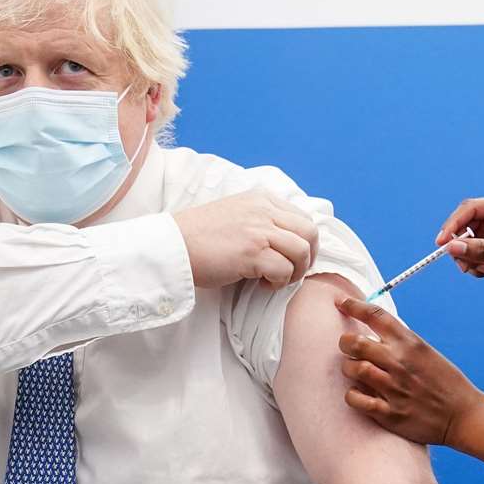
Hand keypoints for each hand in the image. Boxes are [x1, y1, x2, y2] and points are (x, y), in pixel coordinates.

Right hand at [174, 191, 319, 288]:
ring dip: (295, 271)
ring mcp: (259, 230)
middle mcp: (264, 210)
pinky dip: (278, 282)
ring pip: (302, 251)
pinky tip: (261, 284)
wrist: (172, 246)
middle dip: (308, 257)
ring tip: (276, 278)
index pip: (303, 218)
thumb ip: (262, 219)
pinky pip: (284, 270)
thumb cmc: (200, 235)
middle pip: (310, 233)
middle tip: (292, 271)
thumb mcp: (237, 213)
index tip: (293, 258)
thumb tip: (288, 241)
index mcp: (262, 199)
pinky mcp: (252, 252)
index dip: (305, 243)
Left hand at [336, 298, 483, 446]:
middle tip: (347, 347)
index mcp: (410, 343)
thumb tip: (372, 334)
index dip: (353, 305)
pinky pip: (355, 399)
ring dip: (348, 368)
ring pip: (352, 369)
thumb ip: (400, 343)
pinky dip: (352, 395)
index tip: (341, 302)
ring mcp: (393, 388)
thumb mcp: (426, 353)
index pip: (375, 315)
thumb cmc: (445, 383)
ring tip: (354, 372)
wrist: (463, 415)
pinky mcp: (390, 413)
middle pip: (354, 342)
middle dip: (345, 343)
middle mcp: (399, 363)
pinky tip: (359, 394)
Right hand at [436, 196, 483, 306]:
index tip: (441, 242)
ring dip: (468, 259)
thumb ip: (481, 251)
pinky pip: (470, 256)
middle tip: (462, 264)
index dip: (453, 223)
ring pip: (464, 243)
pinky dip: (474, 267)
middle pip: (464, 225)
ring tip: (483, 271)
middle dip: (460, 246)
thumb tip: (451, 247)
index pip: (472, 209)